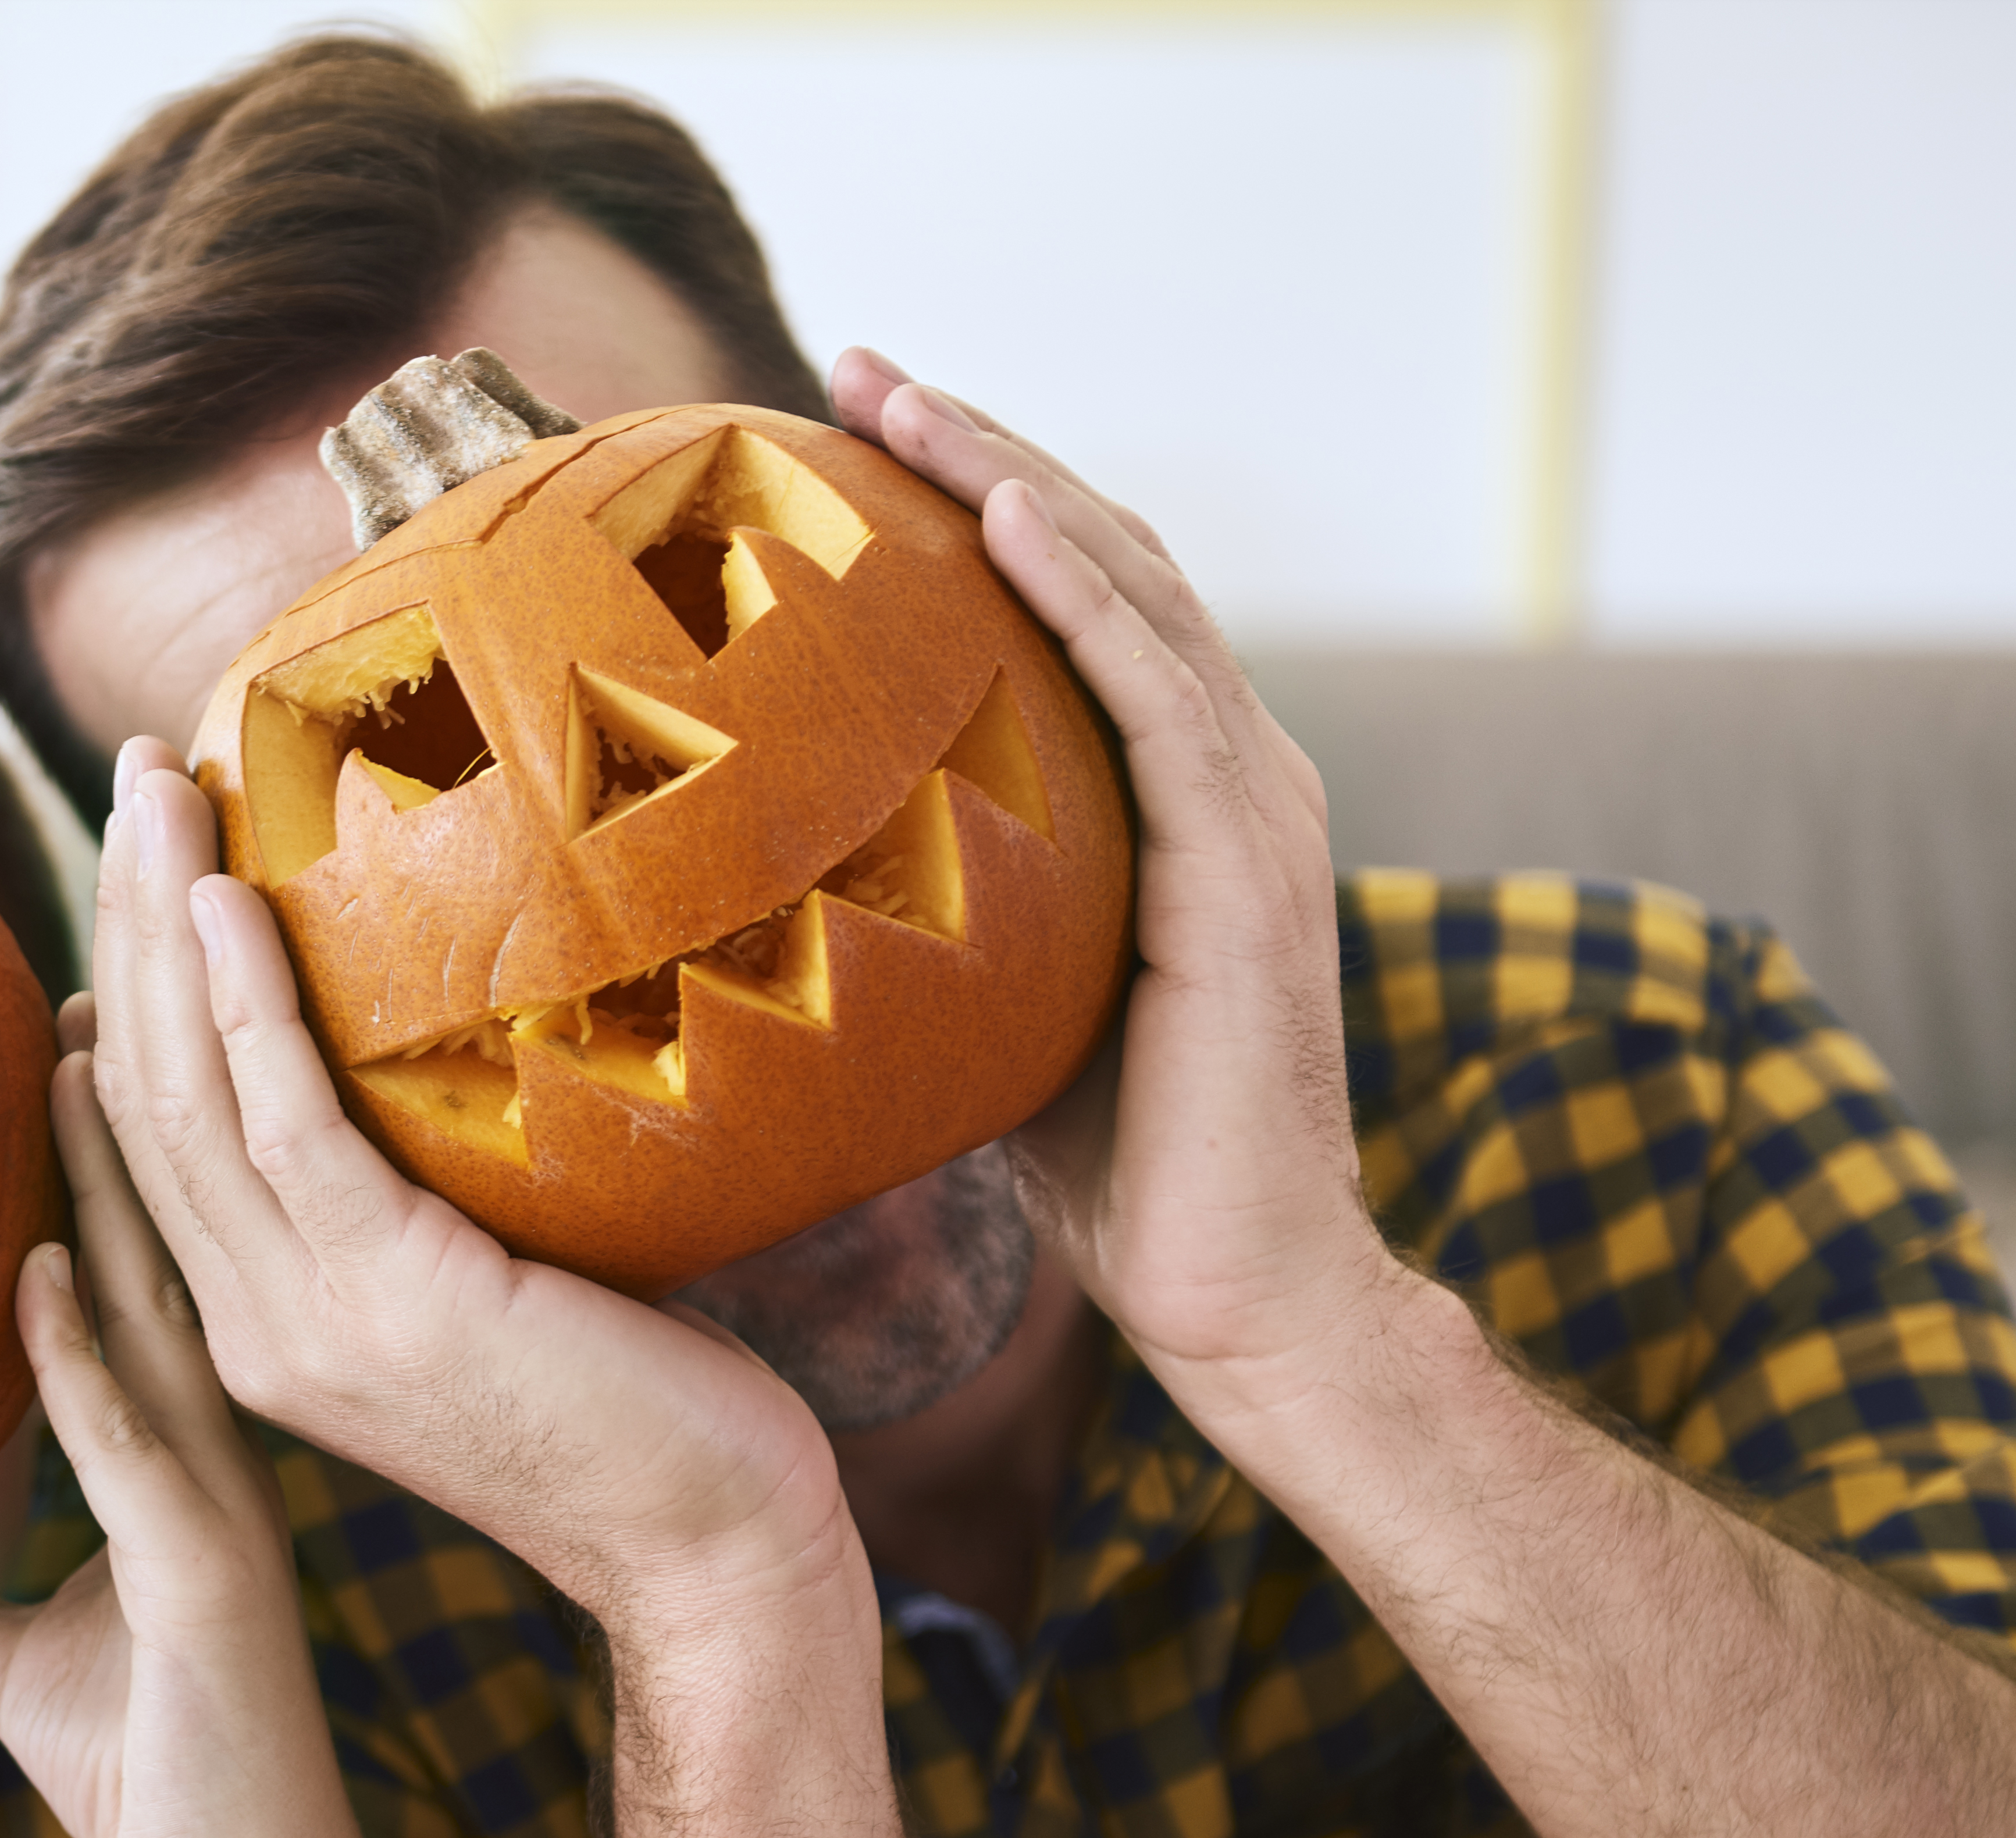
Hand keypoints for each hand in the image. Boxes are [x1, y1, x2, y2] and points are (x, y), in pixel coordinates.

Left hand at [0, 1036, 357, 1837]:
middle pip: (167, 1261)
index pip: (144, 1281)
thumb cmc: (147, 1774)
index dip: (107, 1165)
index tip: (65, 1039)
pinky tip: (51, 1276)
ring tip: (66, 1067)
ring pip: (163, 1320)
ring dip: (114, 1195)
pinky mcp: (210, 1580)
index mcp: (182, 1465)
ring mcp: (221, 1512)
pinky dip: (87, 1361)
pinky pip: (135, 1447)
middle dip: (126, 1127)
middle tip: (82, 985)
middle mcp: (213, 1462)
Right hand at [80, 747, 857, 1637]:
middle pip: (141, 1091)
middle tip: (137, 767)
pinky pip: (286, 1126)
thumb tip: (438, 1043)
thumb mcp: (487, 1276)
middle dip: (125, 915)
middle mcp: (253, 1328)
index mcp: (261, 1325)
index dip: (126, 981)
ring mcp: (309, 1324)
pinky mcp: (390, 1303)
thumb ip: (420, 1188)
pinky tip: (231, 899)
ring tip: (161, 782)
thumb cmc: (632, 1396)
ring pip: (187, 1094)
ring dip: (164, 921)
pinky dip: (247, 1004)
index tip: (134, 859)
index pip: (149, 1133)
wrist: (708, 1541)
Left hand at [832, 348, 1407, 1431]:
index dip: (978, 502)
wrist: (1236, 1289)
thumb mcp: (991, 1004)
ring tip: (903, 397)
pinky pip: (1156, 691)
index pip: (1077, 605)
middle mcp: (1230, 773)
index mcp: (1176, 798)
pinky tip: (1002, 517)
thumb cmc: (1110, 1170)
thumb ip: (935, 920)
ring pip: (1128, 588)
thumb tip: (767, 898)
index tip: (855, 438)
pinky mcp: (1242, 864)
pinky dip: (1082, 590)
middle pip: (1101, 556)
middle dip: (980, 448)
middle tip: (856, 369)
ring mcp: (1248, 808)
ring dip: (1012, 475)